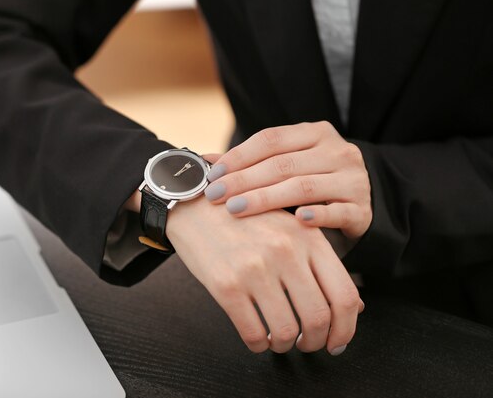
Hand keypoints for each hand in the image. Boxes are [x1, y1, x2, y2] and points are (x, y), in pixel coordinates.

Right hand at [167, 196, 362, 354]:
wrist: (195, 203)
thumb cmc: (245, 218)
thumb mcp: (290, 228)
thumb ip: (321, 263)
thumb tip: (353, 308)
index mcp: (308, 237)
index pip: (344, 295)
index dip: (346, 328)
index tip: (337, 341)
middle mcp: (286, 252)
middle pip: (318, 318)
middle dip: (315, 342)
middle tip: (307, 344)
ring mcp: (255, 269)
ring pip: (286, 331)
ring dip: (285, 345)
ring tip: (279, 340)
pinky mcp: (226, 285)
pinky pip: (252, 333)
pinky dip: (258, 345)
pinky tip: (257, 337)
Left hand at [204, 121, 371, 239]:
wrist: (359, 206)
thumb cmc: (312, 185)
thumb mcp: (285, 168)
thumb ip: (249, 163)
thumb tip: (204, 161)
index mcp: (316, 133)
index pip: (271, 140)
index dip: (239, 156)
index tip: (212, 175)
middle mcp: (338, 151)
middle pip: (282, 164)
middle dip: (243, 180)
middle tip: (215, 196)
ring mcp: (353, 179)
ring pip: (304, 186)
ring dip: (266, 199)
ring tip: (236, 209)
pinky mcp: (362, 209)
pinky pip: (337, 211)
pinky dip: (318, 215)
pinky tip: (297, 220)